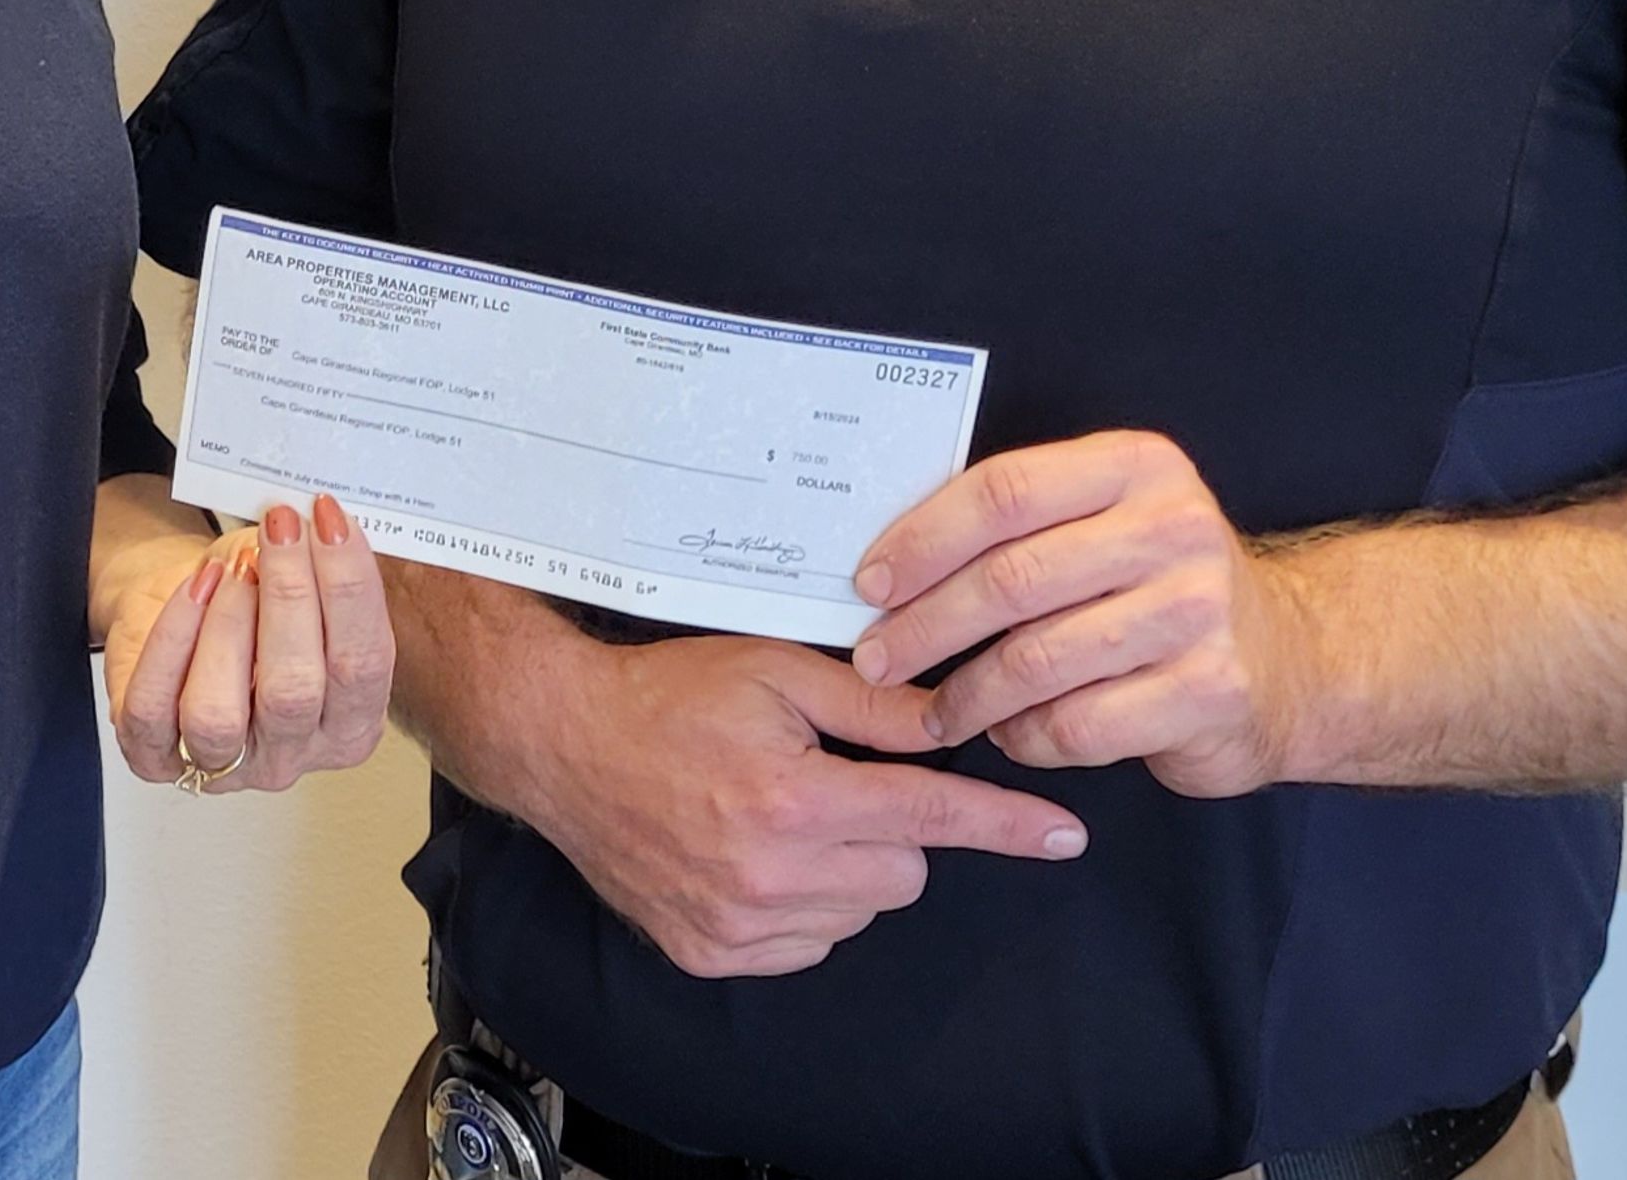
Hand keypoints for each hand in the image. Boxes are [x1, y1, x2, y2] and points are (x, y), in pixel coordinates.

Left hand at [91, 474, 392, 793]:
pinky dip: (172, 638)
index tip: (332, 522)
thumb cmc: (245, 600)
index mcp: (347, 724)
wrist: (174, 606)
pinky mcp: (153, 753)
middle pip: (294, 694)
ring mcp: (220, 765)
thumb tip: (328, 522)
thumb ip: (321, 565)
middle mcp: (289, 756)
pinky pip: (153, 706)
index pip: (364, 669)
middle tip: (282, 529)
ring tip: (234, 568)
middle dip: (289, 598)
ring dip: (228, 626)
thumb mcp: (298, 581)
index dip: (350, 591)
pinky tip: (193, 589)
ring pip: (218, 714)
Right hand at [518, 630, 1087, 975]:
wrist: (561, 743)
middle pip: (904, 871)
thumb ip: (869, 704)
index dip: (1005, 824)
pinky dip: (801, 906)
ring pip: (860, 912)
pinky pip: (808, 943)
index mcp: (795, 798)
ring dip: (845, 870)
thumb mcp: (769, 671)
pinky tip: (750, 855)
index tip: (1065, 836)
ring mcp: (740, 925)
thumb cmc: (665, 695)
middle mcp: (773, 875)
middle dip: (889, 828)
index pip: (931, 813)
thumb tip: (952, 717)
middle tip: (828, 783)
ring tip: (778, 815)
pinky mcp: (713, 954)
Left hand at [856, 430, 1320, 796]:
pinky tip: (1008, 735)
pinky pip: (1080, 725)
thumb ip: (1020, 524)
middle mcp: (1173, 528)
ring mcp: (1198, 612)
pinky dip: (1027, 737)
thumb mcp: (1106, 519)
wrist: (1291, 662)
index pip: (1001, 492)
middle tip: (876, 659)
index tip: (869, 582)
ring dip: (967, 695)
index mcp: (1134, 465)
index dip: (922, 539)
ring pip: (1038, 660)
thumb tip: (890, 560)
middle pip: (1010, 578)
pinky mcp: (1210, 692)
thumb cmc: (1160, 585)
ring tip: (932, 711)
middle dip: (925, 626)